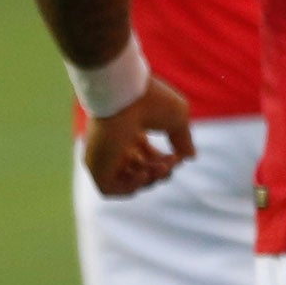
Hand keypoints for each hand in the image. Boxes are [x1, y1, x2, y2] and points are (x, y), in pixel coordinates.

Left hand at [81, 74, 194, 196]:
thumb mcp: (177, 119)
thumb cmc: (152, 100)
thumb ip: (183, 140)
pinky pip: (109, 190)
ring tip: (160, 166)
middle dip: (161, 172)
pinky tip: (144, 173)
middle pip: (139, 172)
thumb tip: (190, 158)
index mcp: (130, 132)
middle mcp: (115, 146)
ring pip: (126, 183)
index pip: (146, 158)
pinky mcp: (95, 165)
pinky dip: (131, 187)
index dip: (165, 162)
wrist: (126, 94)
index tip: (177, 155)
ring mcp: (104, 156)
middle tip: (171, 161)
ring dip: (150, 180)